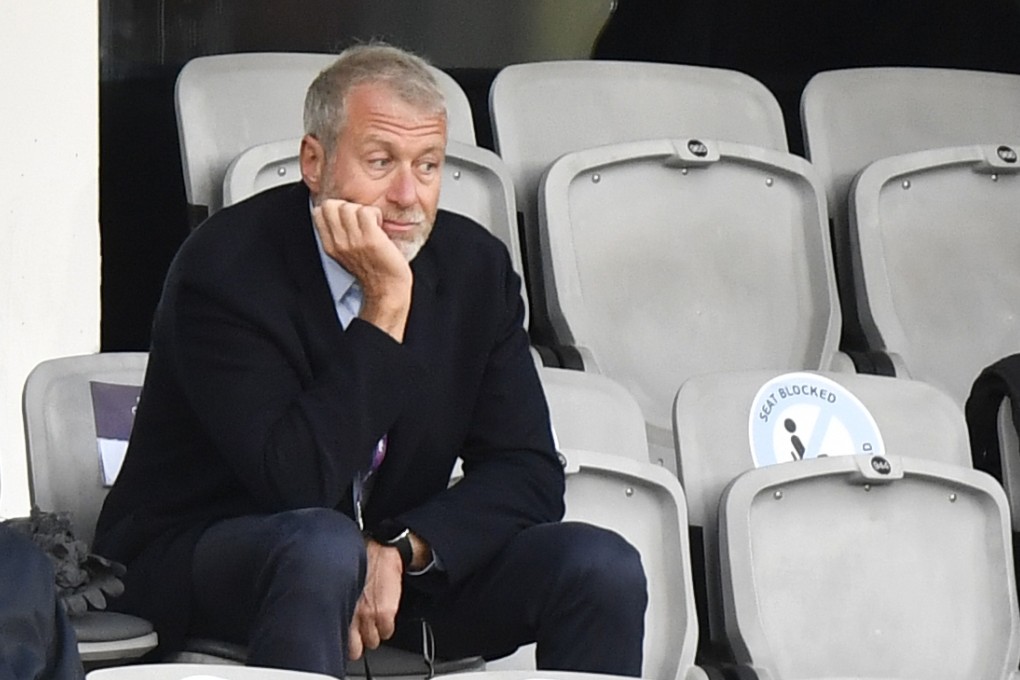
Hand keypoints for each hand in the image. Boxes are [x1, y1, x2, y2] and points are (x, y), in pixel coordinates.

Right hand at [313, 199, 412, 340]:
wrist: (387, 289)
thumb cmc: (374, 271)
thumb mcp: (347, 253)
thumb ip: (340, 234)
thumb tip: (341, 211)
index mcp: (331, 246)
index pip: (319, 212)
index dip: (336, 209)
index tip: (350, 219)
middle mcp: (339, 243)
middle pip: (330, 205)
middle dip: (347, 207)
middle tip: (361, 220)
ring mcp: (353, 241)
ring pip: (348, 207)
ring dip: (363, 211)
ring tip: (372, 224)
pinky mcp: (370, 239)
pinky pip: (366, 211)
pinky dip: (375, 214)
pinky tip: (380, 226)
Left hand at [347, 539, 403, 660]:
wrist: (380, 549)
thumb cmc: (358, 561)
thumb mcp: (338, 584)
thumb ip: (335, 604)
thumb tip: (329, 620)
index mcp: (335, 608)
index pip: (337, 642)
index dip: (341, 641)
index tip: (343, 637)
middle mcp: (351, 615)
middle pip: (354, 650)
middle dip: (357, 642)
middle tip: (358, 632)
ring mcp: (369, 616)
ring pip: (372, 642)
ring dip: (373, 633)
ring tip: (372, 621)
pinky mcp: (386, 614)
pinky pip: (387, 632)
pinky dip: (386, 627)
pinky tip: (383, 615)